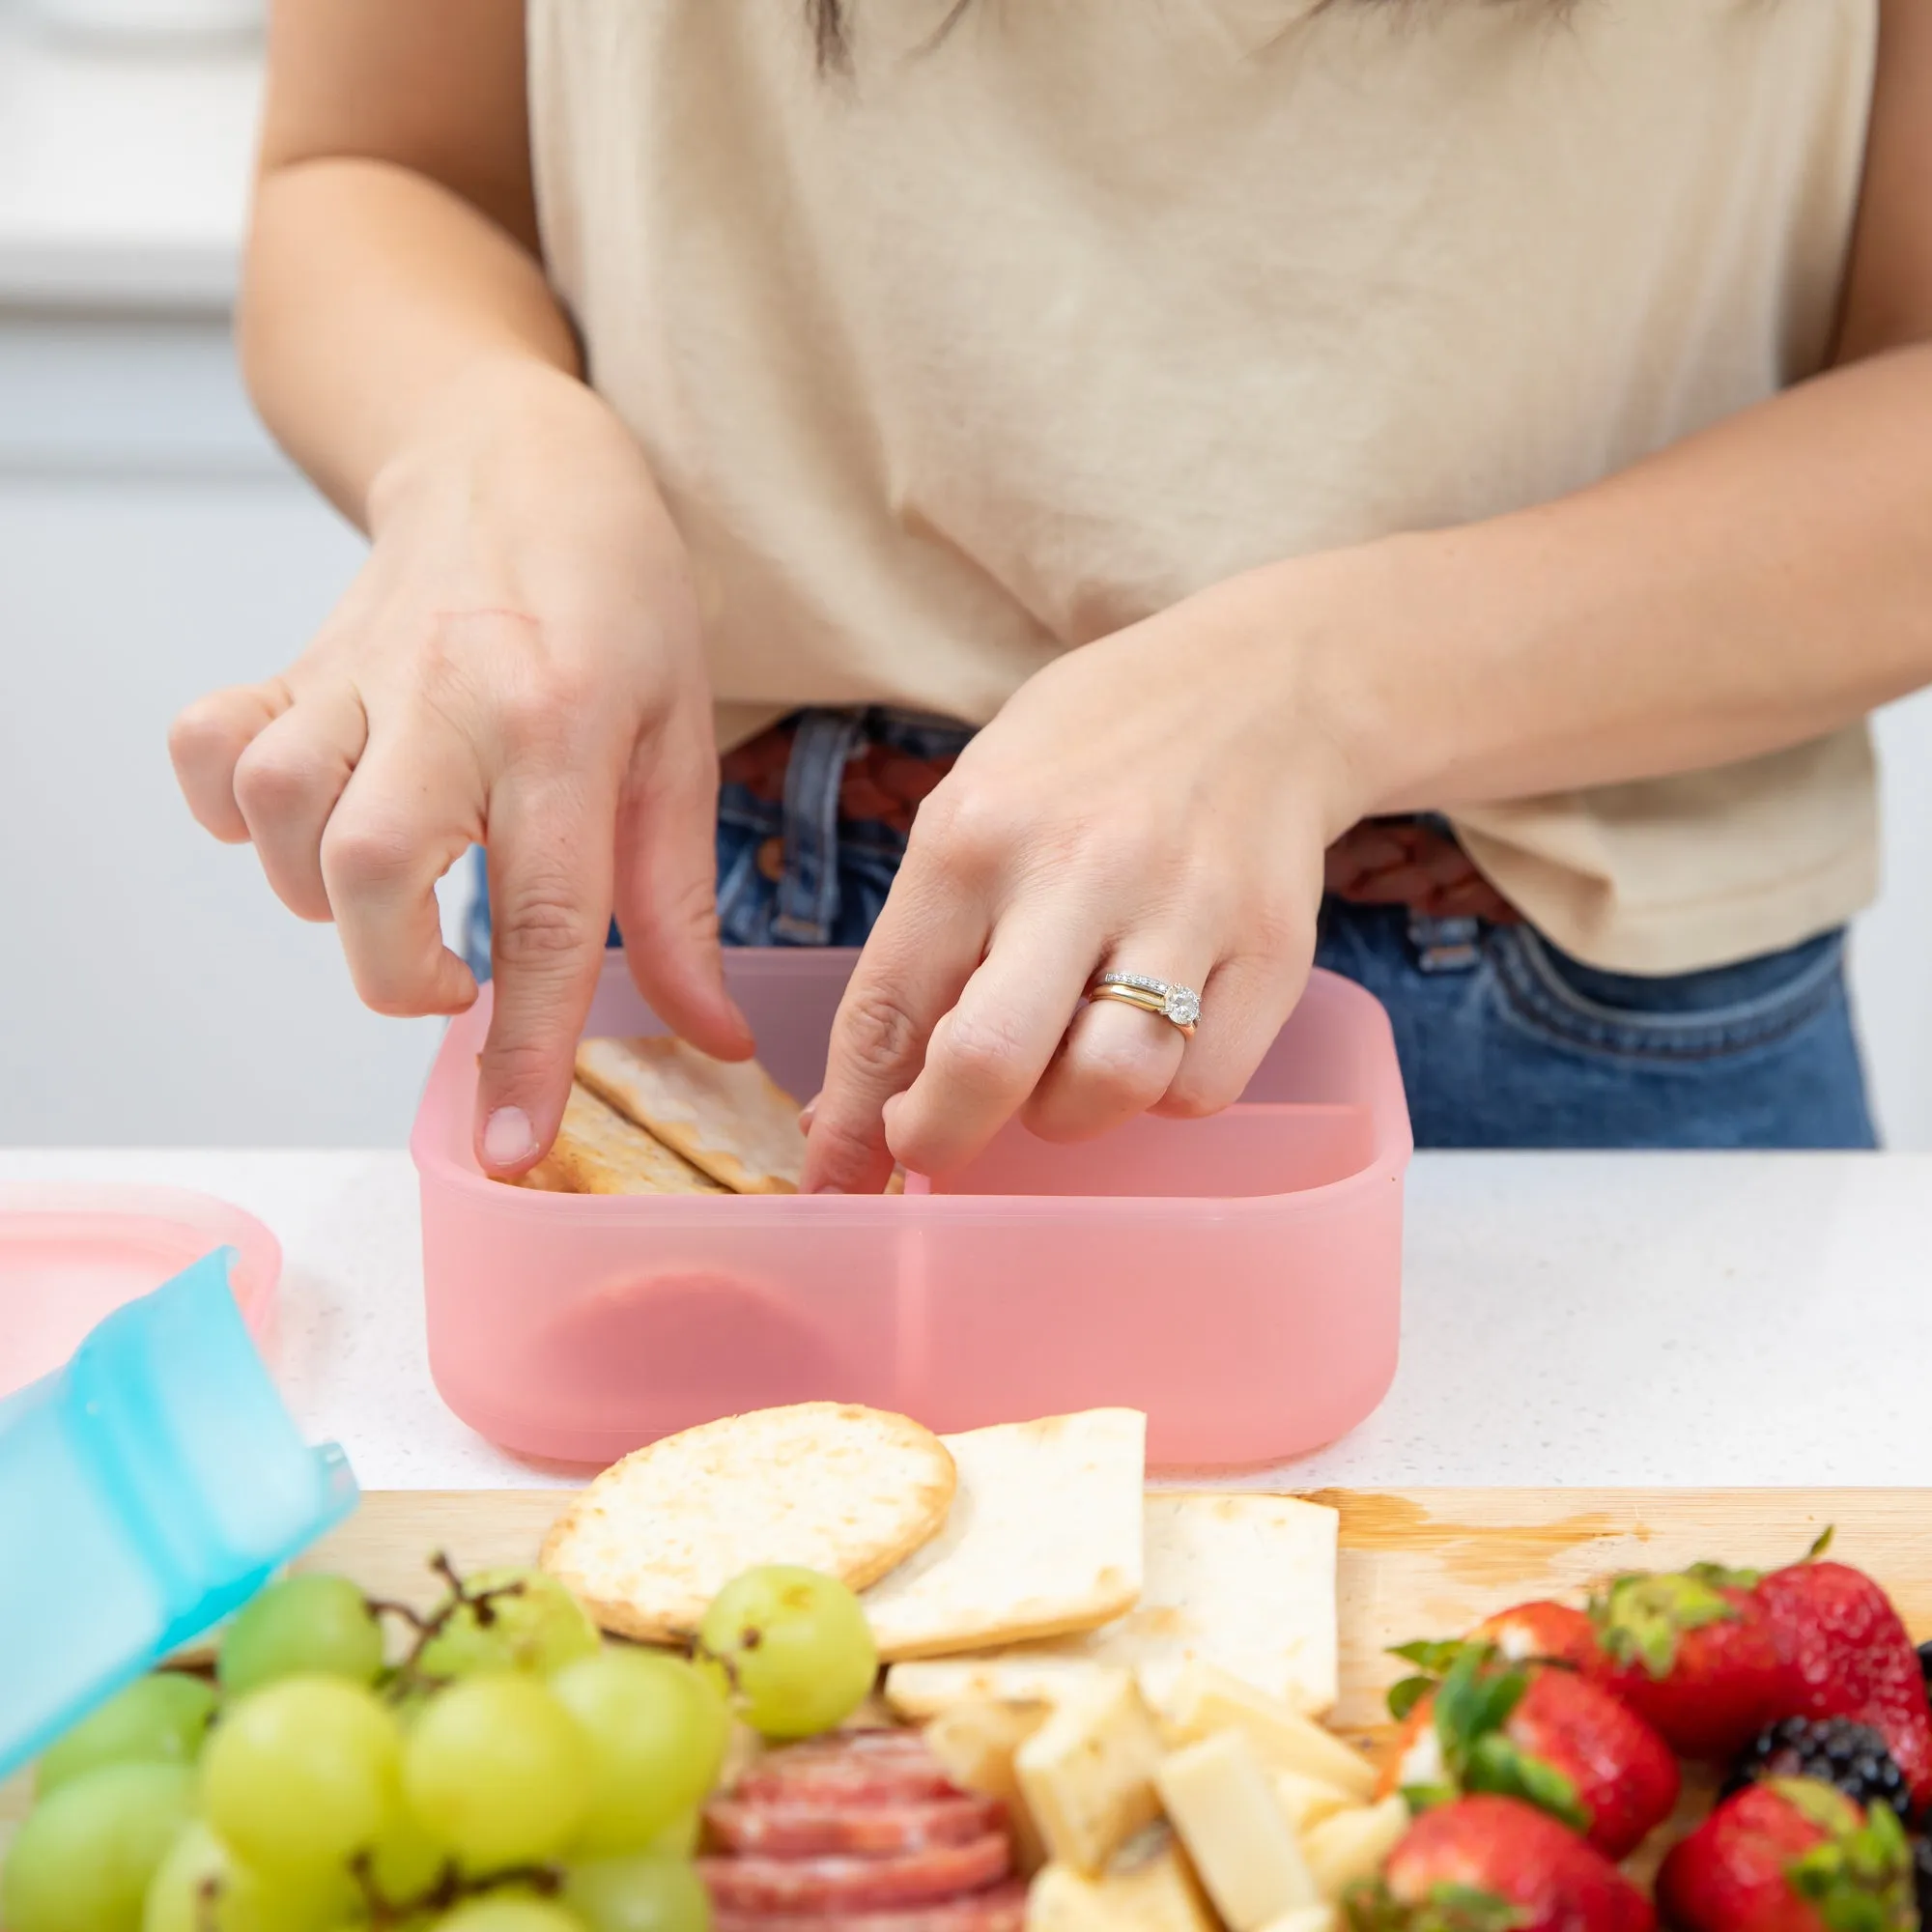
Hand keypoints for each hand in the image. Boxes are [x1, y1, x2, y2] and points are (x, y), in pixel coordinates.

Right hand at [169, 362, 750, 1175]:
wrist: (520, 461)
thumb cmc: (620, 602)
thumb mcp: (680, 744)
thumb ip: (679, 900)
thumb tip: (710, 1038)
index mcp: (568, 726)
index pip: (547, 915)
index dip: (525, 1044)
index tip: (508, 1142)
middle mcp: (449, 698)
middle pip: (373, 871)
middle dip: (401, 974)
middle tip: (456, 976)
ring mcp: (355, 675)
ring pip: (283, 813)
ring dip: (328, 897)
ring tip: (401, 889)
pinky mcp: (292, 663)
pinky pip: (211, 749)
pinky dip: (237, 814)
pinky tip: (310, 826)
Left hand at [803, 565, 1368, 1191]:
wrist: (1265, 689)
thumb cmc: (1091, 757)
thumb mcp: (977, 805)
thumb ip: (924, 942)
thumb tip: (860, 1101)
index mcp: (977, 831)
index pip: (889, 1006)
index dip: (853, 1118)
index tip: (837, 1176)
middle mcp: (1080, 869)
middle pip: (990, 1062)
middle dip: (943, 1136)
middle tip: (937, 1145)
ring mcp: (1188, 911)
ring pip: (1109, 1088)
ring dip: (1065, 1114)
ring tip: (1061, 1067)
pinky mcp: (1275, 951)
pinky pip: (1202, 1089)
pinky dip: (1162, 1093)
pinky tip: (1150, 1039)